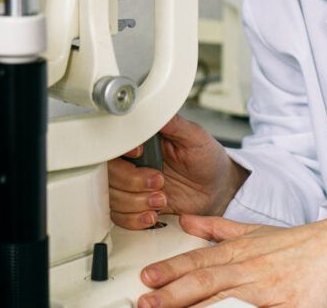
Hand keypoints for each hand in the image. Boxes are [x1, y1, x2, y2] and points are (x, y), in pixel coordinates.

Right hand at [108, 115, 248, 228]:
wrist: (217, 189)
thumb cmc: (207, 160)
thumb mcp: (195, 137)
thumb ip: (174, 123)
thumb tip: (156, 107)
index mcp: (143, 141)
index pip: (114, 142)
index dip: (122, 151)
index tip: (140, 153)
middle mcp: (133, 162)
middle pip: (109, 172)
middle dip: (132, 181)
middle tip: (158, 181)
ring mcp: (132, 185)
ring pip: (112, 196)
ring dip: (136, 202)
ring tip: (162, 199)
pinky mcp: (136, 206)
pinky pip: (119, 216)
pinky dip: (135, 219)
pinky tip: (153, 214)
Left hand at [135, 214, 326, 307]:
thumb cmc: (298, 244)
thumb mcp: (254, 231)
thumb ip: (217, 229)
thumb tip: (185, 221)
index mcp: (239, 253)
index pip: (197, 262)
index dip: (170, 271)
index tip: (146, 279)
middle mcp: (250, 270)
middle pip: (206, 283)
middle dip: (173, 295)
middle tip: (147, 302)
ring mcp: (270, 290)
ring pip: (228, 302)